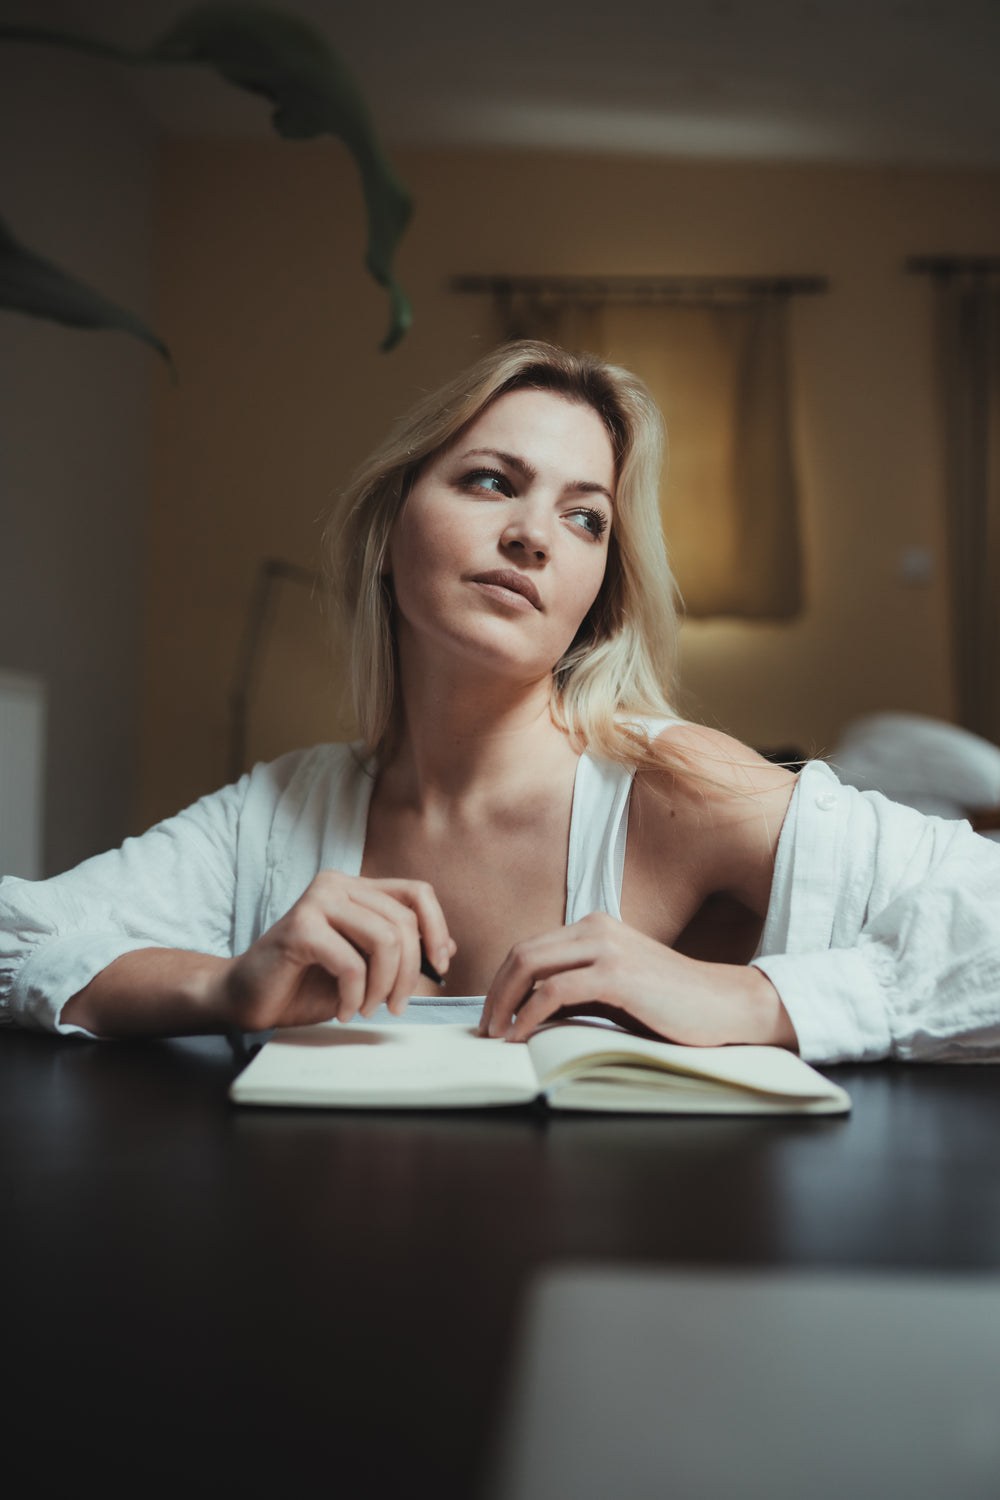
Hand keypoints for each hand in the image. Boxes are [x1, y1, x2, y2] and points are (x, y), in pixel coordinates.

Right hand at [217, 872, 454, 1031]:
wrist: (244, 997)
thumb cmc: (303, 983)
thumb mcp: (365, 967)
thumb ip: (400, 951)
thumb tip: (447, 948)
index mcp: (355, 888)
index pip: (417, 893)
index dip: (437, 929)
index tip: (440, 967)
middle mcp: (337, 884)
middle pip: (404, 923)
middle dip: (409, 974)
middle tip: (395, 1007)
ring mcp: (317, 901)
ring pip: (385, 940)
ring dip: (383, 987)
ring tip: (368, 1009)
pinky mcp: (300, 928)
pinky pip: (351, 964)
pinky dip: (355, 996)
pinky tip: (344, 1010)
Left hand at [478, 911, 794, 1047]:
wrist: (725, 1005)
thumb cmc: (672, 1005)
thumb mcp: (616, 989)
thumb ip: (576, 989)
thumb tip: (527, 1012)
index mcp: (595, 926)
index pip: (530, 948)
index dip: (503, 981)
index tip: (492, 1014)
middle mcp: (596, 928)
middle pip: (522, 954)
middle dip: (495, 992)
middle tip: (484, 1028)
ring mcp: (607, 948)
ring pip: (530, 967)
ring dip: (504, 1003)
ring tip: (496, 1036)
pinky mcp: (616, 974)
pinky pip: (553, 991)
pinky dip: (528, 1015)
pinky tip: (521, 1036)